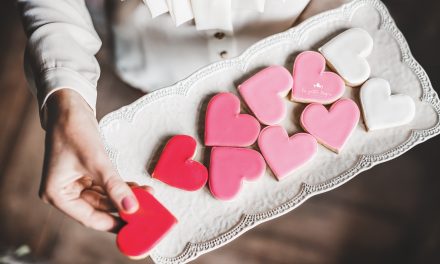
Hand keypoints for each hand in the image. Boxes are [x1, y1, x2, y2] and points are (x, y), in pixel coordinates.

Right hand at [40, 89, 147, 231]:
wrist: (69, 107)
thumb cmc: (74, 131)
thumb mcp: (97, 161)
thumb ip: (114, 186)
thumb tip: (131, 207)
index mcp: (57, 194)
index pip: (89, 218)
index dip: (113, 222)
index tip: (135, 226)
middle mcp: (64, 193)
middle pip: (98, 209)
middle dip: (122, 208)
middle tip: (147, 210)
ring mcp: (74, 184)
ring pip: (104, 198)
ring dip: (124, 197)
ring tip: (148, 195)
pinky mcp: (85, 175)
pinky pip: (105, 187)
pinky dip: (120, 187)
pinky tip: (137, 188)